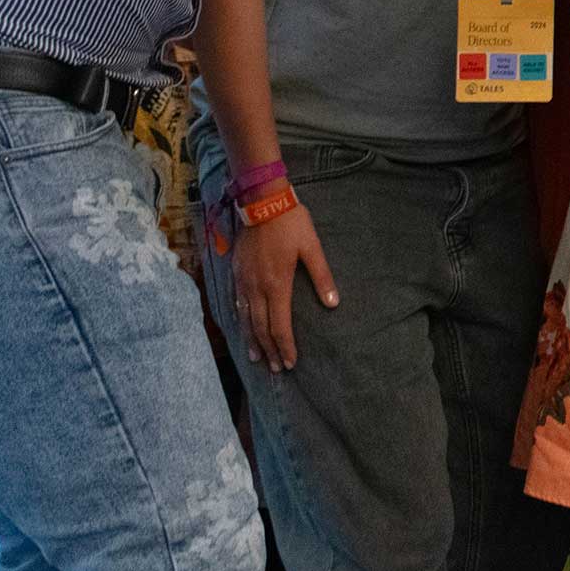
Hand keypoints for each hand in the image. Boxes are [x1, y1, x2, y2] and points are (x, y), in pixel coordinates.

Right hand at [225, 194, 337, 371]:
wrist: (262, 202)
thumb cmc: (292, 223)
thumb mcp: (312, 248)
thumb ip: (322, 276)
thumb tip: (333, 303)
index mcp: (277, 284)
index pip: (279, 325)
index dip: (285, 346)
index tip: (291, 362)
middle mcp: (257, 287)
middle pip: (261, 327)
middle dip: (269, 350)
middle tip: (276, 369)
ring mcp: (243, 281)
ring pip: (246, 318)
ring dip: (253, 340)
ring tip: (258, 358)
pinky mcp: (236, 273)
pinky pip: (237, 304)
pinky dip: (242, 322)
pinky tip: (244, 329)